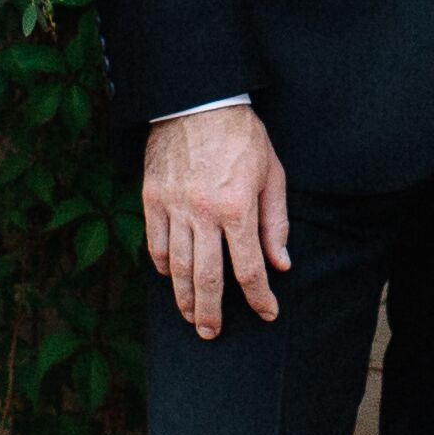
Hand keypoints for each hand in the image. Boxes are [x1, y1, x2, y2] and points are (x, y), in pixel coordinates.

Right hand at [141, 102, 292, 339]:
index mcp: (237, 208)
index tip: (266, 312)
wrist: (197, 100)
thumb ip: (275, 223)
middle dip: (211, 312)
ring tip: (191, 318)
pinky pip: (156, 245)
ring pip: (177, 268)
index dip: (259, 297)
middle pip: (206, 278)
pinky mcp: (152, 199)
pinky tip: (172, 278)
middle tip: (212, 333)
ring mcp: (173, 207)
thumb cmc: (242, 136)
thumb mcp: (271, 174)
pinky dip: (164, 267)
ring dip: (184, 298)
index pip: (249, 268)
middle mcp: (203, 213)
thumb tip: (281, 264)